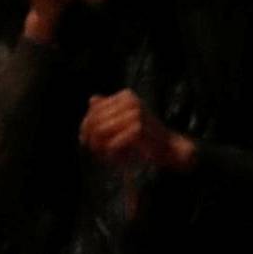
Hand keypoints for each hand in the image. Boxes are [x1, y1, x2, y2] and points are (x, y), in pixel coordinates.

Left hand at [79, 91, 195, 174]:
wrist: (167, 149)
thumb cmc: (141, 140)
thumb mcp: (121, 124)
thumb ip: (106, 112)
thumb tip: (92, 100)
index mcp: (126, 96)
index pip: (94, 109)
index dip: (86, 126)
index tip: (85, 140)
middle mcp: (131, 101)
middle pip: (94, 120)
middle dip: (91, 138)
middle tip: (96, 151)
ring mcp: (135, 113)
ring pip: (100, 131)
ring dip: (100, 147)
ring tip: (106, 154)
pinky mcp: (138, 128)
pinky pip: (111, 144)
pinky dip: (110, 154)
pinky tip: (115, 157)